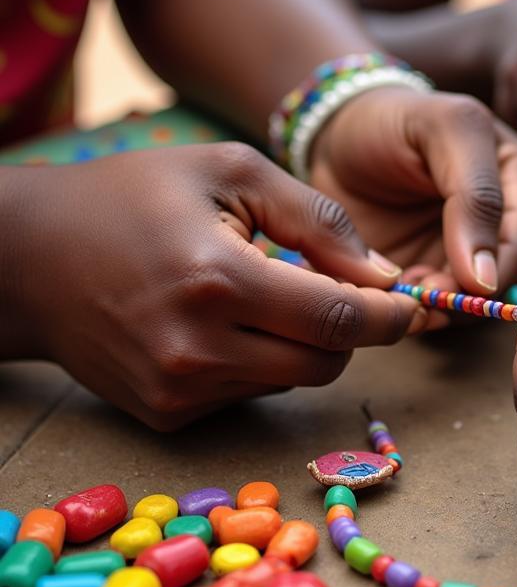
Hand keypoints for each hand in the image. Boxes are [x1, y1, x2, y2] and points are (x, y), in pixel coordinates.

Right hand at [15, 144, 419, 429]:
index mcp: (218, 280)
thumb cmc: (133, 197)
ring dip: (304, 343)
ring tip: (267, 294)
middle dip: (350, 330)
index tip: (408, 301)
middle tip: (338, 289)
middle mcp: (198, 350)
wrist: (28, 257)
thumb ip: (318, 219)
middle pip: (326, 362)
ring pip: (292, 379)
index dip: (388, 315)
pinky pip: (251, 393)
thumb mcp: (230, 170)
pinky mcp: (166, 415)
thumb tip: (384, 275)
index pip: (339, 320)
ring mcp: (178, 392)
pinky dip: (262, 361)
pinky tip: (227, 323)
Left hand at [309, 87, 516, 295]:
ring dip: (435, 308)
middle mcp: (497, 223)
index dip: (497, 274)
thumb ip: (477, 194)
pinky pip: (427, 308)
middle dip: (462, 297)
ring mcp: (460, 253)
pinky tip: (390, 296)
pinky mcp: (423, 274)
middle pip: (497, 283)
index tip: (462, 286)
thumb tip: (488, 278)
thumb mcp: (444, 130)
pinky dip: (410, 311)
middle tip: (423, 294)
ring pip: (463, 304)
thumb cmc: (394, 118)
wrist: (334, 135)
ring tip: (404, 293)